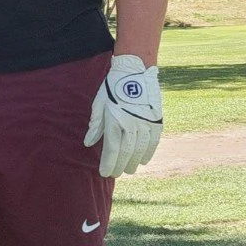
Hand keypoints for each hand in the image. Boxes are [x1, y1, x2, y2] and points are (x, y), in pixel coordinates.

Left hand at [85, 55, 161, 177]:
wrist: (134, 70)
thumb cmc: (112, 87)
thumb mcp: (99, 104)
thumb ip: (95, 125)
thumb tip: (88, 144)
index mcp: (114, 119)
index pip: (112, 148)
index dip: (108, 163)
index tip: (104, 173)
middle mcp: (131, 123)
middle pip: (126, 151)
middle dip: (120, 165)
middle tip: (116, 174)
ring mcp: (145, 121)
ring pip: (140, 148)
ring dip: (134, 162)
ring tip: (129, 170)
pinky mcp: (156, 119)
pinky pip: (154, 140)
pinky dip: (149, 152)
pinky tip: (144, 161)